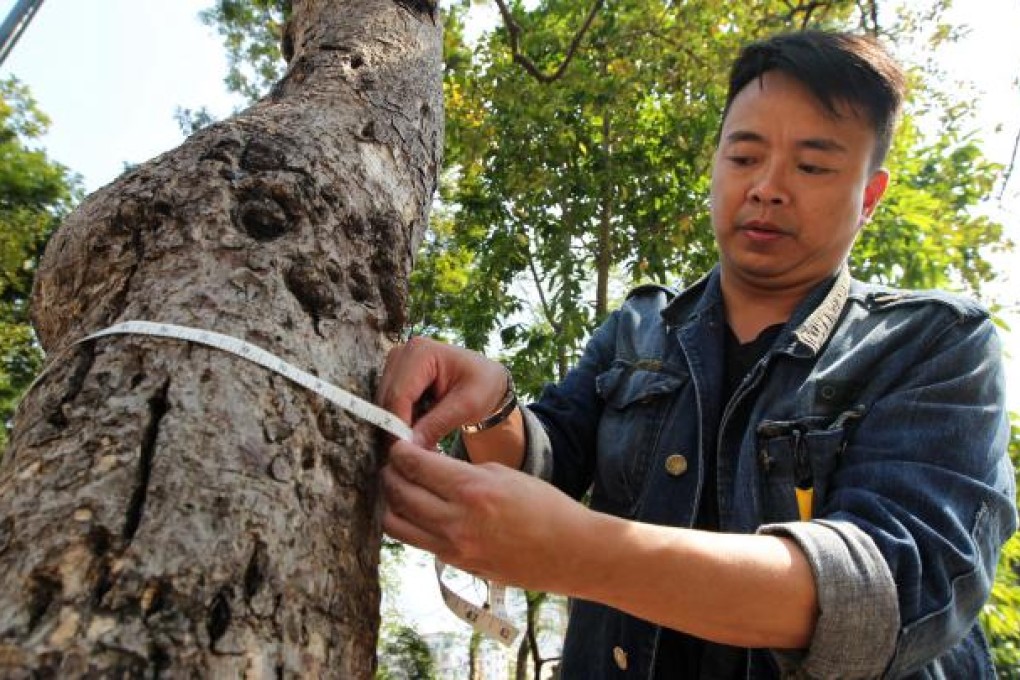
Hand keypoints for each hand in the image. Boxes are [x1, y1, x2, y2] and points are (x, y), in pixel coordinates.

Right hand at [376, 337, 507, 448]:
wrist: (486, 379)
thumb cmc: (483, 386)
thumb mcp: (468, 406)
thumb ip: (437, 424)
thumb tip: (409, 447)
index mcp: (421, 351)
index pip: (399, 395)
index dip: (399, 426)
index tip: (408, 453)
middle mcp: (402, 352)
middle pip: (387, 400)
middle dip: (398, 430)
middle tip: (415, 455)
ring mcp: (396, 363)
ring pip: (385, 405)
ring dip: (399, 427)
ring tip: (420, 445)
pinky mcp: (395, 376)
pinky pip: (389, 406)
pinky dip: (401, 422)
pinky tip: (417, 433)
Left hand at [381, 438, 586, 590]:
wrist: (570, 552)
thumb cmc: (544, 506)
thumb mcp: (503, 474)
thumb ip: (461, 471)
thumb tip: (428, 466)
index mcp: (471, 489)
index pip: (415, 466)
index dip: (400, 451)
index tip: (398, 444)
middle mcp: (456, 521)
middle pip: (399, 493)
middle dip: (390, 473)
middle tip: (393, 462)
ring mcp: (453, 547)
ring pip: (396, 523)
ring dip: (391, 501)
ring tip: (398, 488)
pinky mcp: (455, 563)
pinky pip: (417, 540)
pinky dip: (409, 523)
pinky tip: (416, 510)